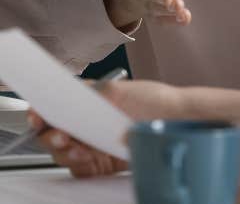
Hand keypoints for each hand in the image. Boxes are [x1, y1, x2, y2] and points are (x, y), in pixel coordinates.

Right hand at [31, 79, 187, 176]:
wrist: (179, 122)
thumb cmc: (157, 101)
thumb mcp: (120, 91)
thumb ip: (91, 92)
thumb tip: (67, 91)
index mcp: (90, 100)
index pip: (57, 105)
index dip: (43, 112)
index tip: (38, 116)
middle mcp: (89, 122)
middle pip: (55, 132)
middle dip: (52, 135)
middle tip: (61, 136)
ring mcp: (94, 142)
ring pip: (63, 152)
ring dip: (65, 151)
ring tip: (78, 148)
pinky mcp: (101, 163)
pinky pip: (78, 169)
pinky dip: (78, 165)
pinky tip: (87, 158)